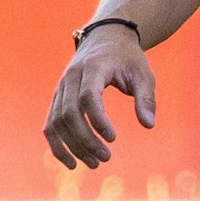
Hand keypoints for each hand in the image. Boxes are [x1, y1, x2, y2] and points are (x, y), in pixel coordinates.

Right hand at [43, 30, 156, 169]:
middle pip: (69, 113)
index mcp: (93, 67)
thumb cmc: (127, 58)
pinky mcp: (57, 98)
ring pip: (56, 122)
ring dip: (72, 146)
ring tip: (94, 163)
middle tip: (106, 158)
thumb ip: (146, 98)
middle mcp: (71, 77)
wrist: (106, 37)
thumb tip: (149, 125)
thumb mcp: (143, 73)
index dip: (97, 120)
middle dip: (85, 139)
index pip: (88, 97)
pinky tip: (73, 162)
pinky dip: (57, 145)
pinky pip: (50, 124)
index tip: (113, 138)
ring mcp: (61, 88)